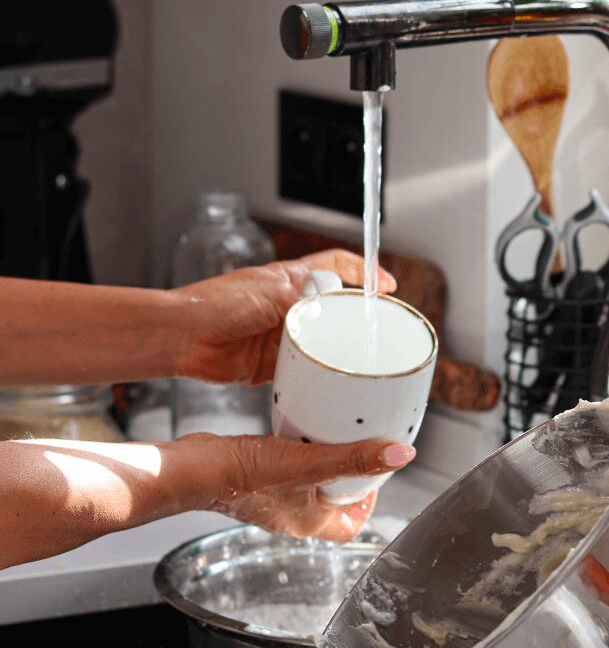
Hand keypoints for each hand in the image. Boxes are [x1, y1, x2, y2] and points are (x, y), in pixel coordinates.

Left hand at [171, 249, 395, 384]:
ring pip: (322, 342)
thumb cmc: (217, 303)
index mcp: (291, 279)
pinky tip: (328, 381)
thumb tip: (337, 302)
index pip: (337, 265)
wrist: (184, 336)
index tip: (386, 284)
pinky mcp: (273, 363)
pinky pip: (304, 370)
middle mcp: (290, 306)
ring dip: (335, 350)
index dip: (364, 270)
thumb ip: (307, 298)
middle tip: (378, 330)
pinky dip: (315, 375)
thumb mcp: (273, 292)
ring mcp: (282, 335)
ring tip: (358, 360)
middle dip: (355, 318)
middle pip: (335, 308)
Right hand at [203, 434, 415, 540]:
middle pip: (333, 502)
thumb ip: (357, 459)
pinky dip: (299, 450)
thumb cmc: (246, 476)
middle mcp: (293, 514)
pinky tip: (298, 429)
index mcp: (311, 522)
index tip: (375, 476)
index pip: (352, 525)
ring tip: (331, 434)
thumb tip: (401, 456)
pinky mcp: (257, 479)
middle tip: (358, 447)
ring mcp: (273, 498)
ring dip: (324, 460)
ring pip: (310, 483)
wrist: (198, 469)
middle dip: (349, 477)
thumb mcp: (312, 464)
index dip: (368, 504)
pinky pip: (288, 468)